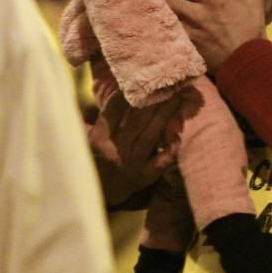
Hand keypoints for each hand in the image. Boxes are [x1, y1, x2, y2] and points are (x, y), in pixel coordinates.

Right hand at [90, 92, 183, 208]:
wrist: (104, 192)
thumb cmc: (101, 157)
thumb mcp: (92, 137)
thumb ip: (104, 115)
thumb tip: (120, 87)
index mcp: (98, 138)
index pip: (113, 111)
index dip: (127, 94)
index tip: (140, 80)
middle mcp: (114, 151)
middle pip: (136, 120)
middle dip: (153, 100)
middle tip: (168, 84)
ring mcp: (131, 164)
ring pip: (151, 135)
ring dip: (166, 115)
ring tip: (178, 98)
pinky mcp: (145, 177)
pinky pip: (162, 160)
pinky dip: (171, 147)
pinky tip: (179, 132)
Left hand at [156, 0, 265, 73]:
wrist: (247, 64)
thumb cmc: (251, 31)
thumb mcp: (255, 3)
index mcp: (213, 0)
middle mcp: (197, 14)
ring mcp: (189, 31)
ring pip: (164, 13)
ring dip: (152, 2)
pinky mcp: (185, 45)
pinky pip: (167, 30)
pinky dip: (157, 22)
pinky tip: (147, 16)